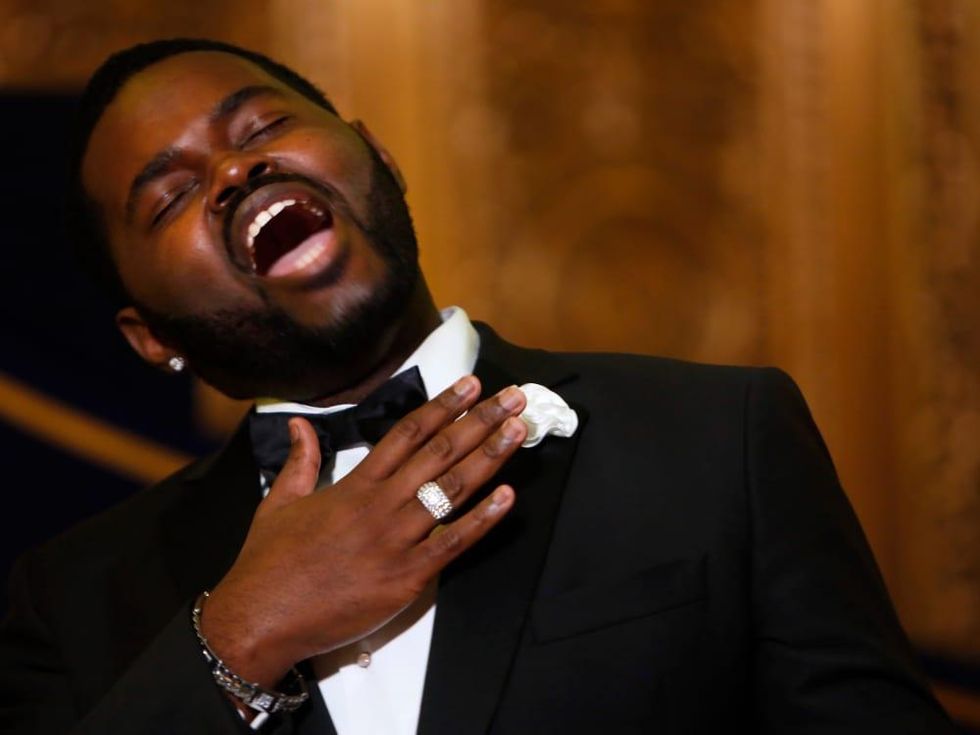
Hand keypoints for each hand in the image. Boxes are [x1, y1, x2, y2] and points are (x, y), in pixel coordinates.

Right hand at [199, 376, 527, 686]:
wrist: (261, 617)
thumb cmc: (269, 562)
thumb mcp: (278, 501)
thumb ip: (300, 461)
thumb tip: (299, 425)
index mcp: (355, 485)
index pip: (408, 434)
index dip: (443, 406)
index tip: (471, 386)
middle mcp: (381, 504)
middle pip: (439, 453)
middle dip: (480, 421)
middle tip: (513, 398)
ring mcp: (397, 540)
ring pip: (451, 490)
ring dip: (489, 457)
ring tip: (518, 431)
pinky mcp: (406, 576)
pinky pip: (453, 543)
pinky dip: (483, 519)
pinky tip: (509, 496)